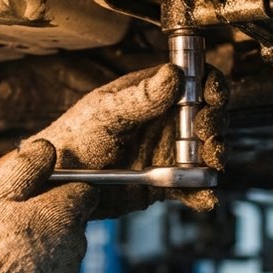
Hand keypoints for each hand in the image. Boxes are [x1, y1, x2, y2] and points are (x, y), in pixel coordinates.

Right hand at [0, 139, 95, 272]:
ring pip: (56, 245)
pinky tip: (1, 268)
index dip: (59, 182)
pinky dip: (29, 266)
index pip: (83, 187)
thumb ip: (24, 168)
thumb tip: (46, 149)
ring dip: (36, 239)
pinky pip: (45, 271)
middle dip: (44, 212)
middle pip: (69, 217)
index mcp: (66, 214)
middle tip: (6, 213)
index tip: (33, 184)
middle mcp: (75, 244)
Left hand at [34, 63, 226, 216]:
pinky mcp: (164, 183)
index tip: (213, 98)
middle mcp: (165, 120)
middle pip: (209, 115)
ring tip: (209, 161)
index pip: (195, 80)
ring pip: (206, 151)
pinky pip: (191, 188)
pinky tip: (203, 197)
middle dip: (217, 122)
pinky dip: (202, 193)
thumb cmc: (73, 137)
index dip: (212, 86)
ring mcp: (167, 152)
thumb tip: (174, 74)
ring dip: (215, 156)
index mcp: (153, 94)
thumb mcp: (104, 113)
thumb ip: (140, 97)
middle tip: (207, 132)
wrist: (56, 183)